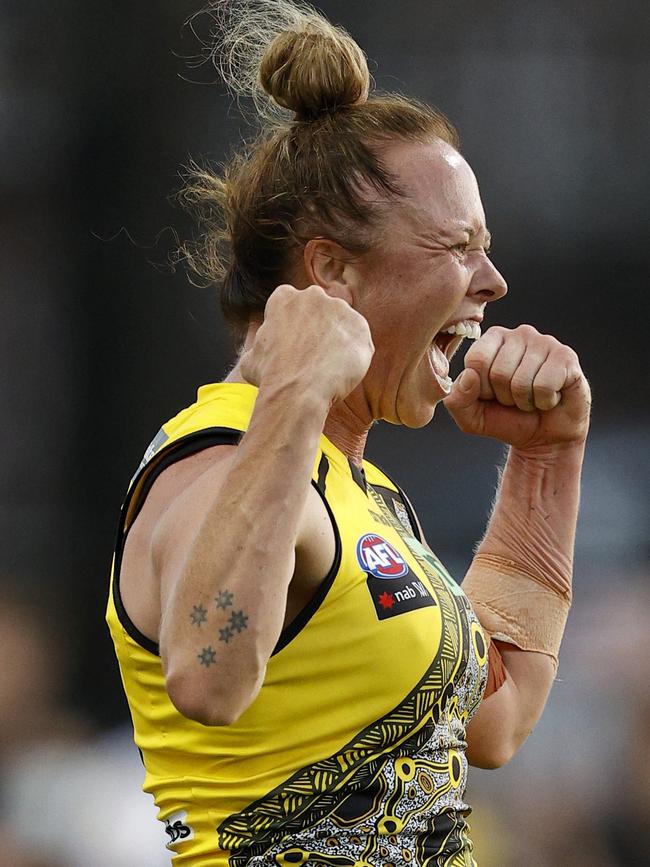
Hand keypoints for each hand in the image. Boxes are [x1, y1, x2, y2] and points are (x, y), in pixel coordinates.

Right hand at [240, 284, 374, 403]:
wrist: (298, 391)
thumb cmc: (270, 376)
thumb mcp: (250, 359)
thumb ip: (260, 346)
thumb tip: (259, 352)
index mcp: (284, 297)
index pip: (292, 306)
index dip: (294, 328)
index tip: (294, 346)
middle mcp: (313, 296)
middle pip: (320, 311)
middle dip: (318, 330)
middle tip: (313, 357)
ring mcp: (340, 309)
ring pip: (340, 325)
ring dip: (337, 342)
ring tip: (328, 368)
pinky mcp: (360, 326)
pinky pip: (358, 341)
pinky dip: (354, 355)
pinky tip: (342, 372)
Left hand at [443, 325, 590, 449]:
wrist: (544, 437)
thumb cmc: (506, 419)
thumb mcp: (471, 417)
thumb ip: (457, 399)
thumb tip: (468, 377)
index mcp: (492, 339)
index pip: (476, 360)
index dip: (482, 389)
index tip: (492, 395)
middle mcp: (519, 334)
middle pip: (499, 373)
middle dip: (505, 398)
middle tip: (516, 399)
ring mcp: (545, 342)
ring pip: (522, 381)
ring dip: (525, 401)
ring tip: (532, 398)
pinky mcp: (566, 357)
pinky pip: (545, 385)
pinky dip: (544, 401)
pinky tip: (550, 397)